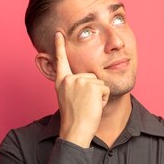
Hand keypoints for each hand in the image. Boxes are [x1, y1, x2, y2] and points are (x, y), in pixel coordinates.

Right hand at [54, 32, 109, 147]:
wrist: (75, 131)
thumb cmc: (74, 119)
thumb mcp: (68, 99)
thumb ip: (72, 86)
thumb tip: (79, 80)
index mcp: (61, 82)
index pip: (60, 60)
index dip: (59, 46)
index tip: (59, 33)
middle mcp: (69, 79)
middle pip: (91, 76)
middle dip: (92, 91)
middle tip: (83, 105)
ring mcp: (80, 81)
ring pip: (99, 82)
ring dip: (98, 96)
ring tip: (88, 106)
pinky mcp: (91, 85)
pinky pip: (104, 88)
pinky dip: (102, 99)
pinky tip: (93, 107)